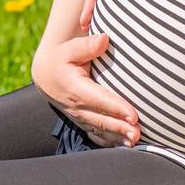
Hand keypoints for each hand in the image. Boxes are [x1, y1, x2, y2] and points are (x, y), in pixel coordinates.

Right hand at [31, 33, 140, 147]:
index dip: (116, 107)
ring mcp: (78, 116)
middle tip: (137, 133)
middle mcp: (75, 105)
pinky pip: (96, 135)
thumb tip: (104, 39)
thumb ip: (87, 45)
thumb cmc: (62, 57)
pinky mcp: (82, 121)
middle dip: (119, 127)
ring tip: (135, 141)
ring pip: (99, 130)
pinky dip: (109, 142)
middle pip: (100, 119)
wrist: (46, 73)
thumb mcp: (71, 48)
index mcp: (74, 88)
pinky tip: (124, 145)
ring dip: (117, 137)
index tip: (134, 114)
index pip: (98, 99)